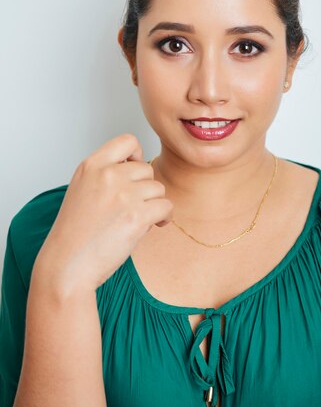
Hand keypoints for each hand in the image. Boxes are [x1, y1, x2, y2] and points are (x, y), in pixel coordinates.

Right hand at [34, 133, 173, 293]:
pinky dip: (164, 217)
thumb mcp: (82, 189)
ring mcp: (123, 194)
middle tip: (133, 207)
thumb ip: (106, 174)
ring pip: (158, 189)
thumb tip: (140, 169)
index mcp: (91, 166)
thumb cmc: (75, 234)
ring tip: (137, 220)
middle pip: (147, 169)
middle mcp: (108, 175)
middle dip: (145, 188)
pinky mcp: (137, 215)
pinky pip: (166, 206)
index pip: (127, 141)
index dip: (136, 156)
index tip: (133, 173)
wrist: (67, 266)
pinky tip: (154, 225)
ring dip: (154, 204)